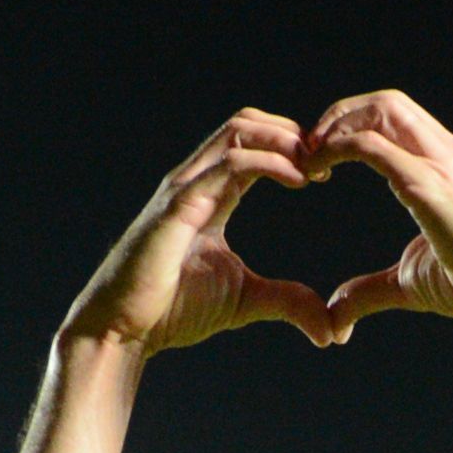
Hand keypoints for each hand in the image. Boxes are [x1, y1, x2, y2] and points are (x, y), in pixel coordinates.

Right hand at [62, 112, 334, 355]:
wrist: (122, 329)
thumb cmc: (172, 310)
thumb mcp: (245, 301)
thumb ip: (287, 302)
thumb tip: (331, 329)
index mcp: (210, 194)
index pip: (252, 144)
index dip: (292, 148)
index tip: (325, 172)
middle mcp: (196, 181)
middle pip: (246, 123)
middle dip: (291, 132)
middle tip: (326, 160)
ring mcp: (185, 189)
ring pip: (237, 132)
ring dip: (283, 139)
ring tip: (316, 163)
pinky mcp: (178, 206)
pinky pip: (227, 166)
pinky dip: (267, 163)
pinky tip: (298, 179)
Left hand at [306, 91, 452, 340]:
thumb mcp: (409, 282)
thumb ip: (369, 290)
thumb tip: (336, 313)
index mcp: (449, 164)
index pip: (397, 118)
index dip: (354, 128)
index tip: (323, 160)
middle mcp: (447, 153)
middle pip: (386, 102)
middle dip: (341, 115)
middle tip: (308, 150)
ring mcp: (440, 163)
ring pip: (380, 109)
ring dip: (337, 124)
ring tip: (309, 156)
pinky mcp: (426, 184)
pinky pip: (372, 145)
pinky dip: (337, 147)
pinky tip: (317, 170)